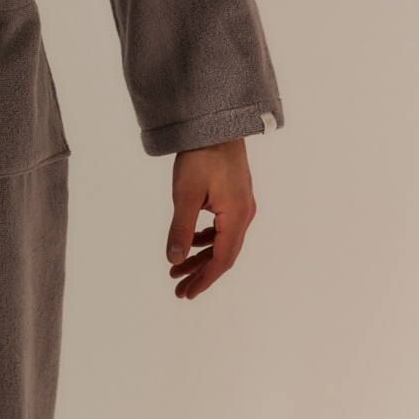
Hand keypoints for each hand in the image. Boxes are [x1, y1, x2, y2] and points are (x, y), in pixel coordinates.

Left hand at [165, 137, 255, 299]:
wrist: (216, 124)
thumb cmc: (201, 156)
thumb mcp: (186, 194)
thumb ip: (181, 229)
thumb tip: (174, 259)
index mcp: (236, 216)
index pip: (222, 260)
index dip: (204, 279)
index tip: (187, 293)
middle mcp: (244, 214)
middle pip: (224, 255)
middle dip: (201, 273)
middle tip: (179, 290)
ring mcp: (241, 206)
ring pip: (223, 242)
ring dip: (201, 257)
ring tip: (178, 270)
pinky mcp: (235, 198)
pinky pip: (223, 228)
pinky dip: (207, 240)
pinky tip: (192, 243)